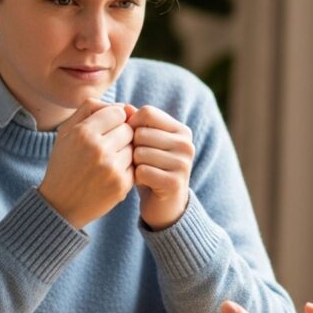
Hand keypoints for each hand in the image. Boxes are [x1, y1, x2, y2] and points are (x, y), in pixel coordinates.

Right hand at [38, 99, 134, 228]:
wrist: (60, 205)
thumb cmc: (64, 164)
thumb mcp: (66, 132)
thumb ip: (91, 109)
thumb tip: (124, 105)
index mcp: (83, 133)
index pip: (118, 112)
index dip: (115, 119)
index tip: (106, 129)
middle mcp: (98, 149)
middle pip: (129, 129)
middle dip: (122, 135)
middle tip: (107, 146)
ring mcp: (111, 168)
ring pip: (134, 147)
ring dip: (125, 152)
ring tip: (107, 161)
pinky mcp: (122, 185)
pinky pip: (136, 166)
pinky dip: (127, 169)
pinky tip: (111, 174)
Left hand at [127, 106, 194, 229]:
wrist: (164, 205)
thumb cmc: (151, 168)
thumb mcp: (145, 143)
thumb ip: (136, 123)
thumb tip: (125, 107)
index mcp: (181, 130)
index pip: (147, 113)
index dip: (131, 124)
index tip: (131, 139)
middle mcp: (186, 144)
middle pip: (141, 133)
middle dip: (132, 147)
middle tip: (137, 160)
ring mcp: (183, 164)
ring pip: (140, 152)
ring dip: (133, 164)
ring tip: (141, 171)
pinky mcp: (175, 183)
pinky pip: (141, 171)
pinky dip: (135, 178)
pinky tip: (142, 182)